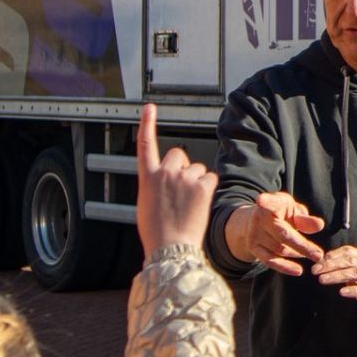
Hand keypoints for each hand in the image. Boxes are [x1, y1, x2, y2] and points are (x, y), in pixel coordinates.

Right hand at [136, 103, 215, 252]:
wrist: (170, 248)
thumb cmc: (157, 231)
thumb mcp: (148, 204)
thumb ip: (157, 185)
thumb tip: (166, 180)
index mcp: (147, 177)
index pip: (145, 144)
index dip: (147, 124)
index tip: (149, 108)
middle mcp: (165, 172)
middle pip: (179, 155)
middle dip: (182, 168)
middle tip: (181, 191)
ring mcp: (184, 178)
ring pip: (197, 169)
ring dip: (197, 181)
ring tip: (189, 204)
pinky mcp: (202, 185)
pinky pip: (211, 178)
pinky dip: (209, 189)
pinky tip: (201, 203)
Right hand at [226, 192, 326, 275]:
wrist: (257, 220)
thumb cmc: (281, 213)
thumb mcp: (293, 210)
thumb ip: (305, 219)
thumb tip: (319, 225)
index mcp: (272, 204)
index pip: (269, 202)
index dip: (265, 201)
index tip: (261, 200)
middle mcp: (259, 218)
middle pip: (283, 235)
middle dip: (302, 246)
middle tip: (319, 255)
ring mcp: (254, 233)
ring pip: (280, 249)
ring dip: (298, 253)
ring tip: (311, 254)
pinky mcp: (253, 247)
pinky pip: (270, 260)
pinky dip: (285, 267)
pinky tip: (298, 271)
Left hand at [312, 245, 356, 325]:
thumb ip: (346, 272)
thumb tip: (325, 266)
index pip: (349, 251)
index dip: (332, 256)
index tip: (317, 263)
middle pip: (351, 260)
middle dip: (331, 265)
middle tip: (316, 272)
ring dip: (338, 276)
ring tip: (324, 280)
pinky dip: (353, 290)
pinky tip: (342, 292)